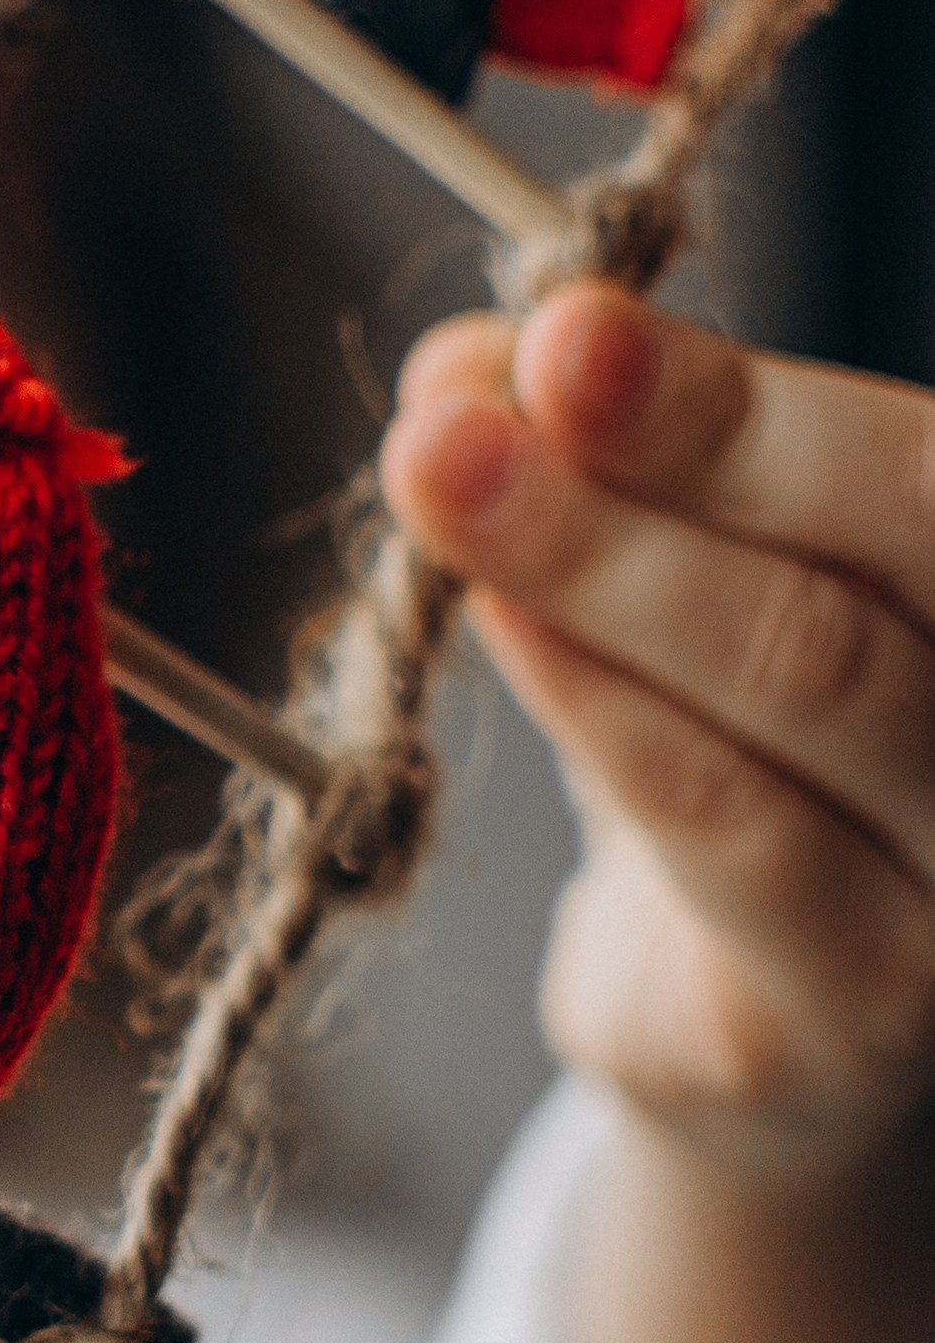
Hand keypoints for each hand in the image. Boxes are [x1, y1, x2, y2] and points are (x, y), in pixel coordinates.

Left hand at [381, 285, 934, 1342]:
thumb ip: (653, 504)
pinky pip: (721, 876)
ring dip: (618, 596)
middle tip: (500, 373)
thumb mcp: (742, 632)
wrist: (798, 1029)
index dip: (756, 414)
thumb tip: (480, 345)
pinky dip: (612, 741)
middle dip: (693, 483)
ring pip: (813, 735)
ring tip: (452, 466)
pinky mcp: (830, 1025)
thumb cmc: (763, 770)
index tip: (560, 313)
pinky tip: (496, 624)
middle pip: (890, 618)